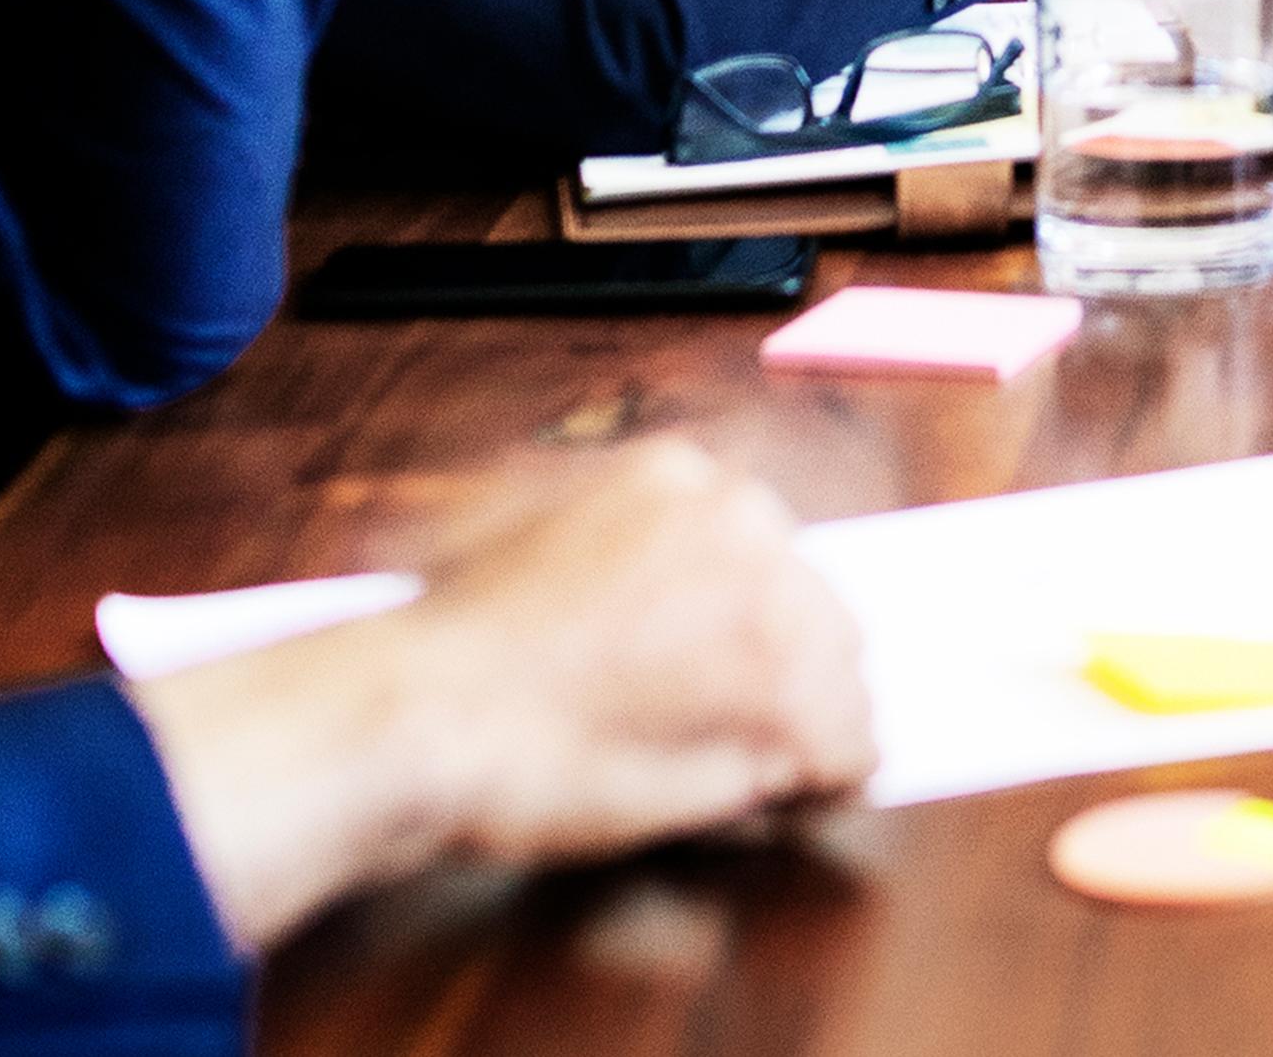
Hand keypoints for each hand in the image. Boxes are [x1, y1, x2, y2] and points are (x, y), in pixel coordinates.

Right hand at [126, 438, 874, 951]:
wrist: (421, 711)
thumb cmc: (445, 648)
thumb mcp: (518, 537)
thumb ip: (610, 549)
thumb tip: (661, 600)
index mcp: (679, 475)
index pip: (765, 553)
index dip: (746, 627)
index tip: (723, 671)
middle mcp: (741, 519)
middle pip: (818, 609)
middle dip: (787, 675)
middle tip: (734, 733)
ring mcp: (770, 602)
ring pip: (844, 677)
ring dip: (806, 728)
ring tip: (747, 771)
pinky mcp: (783, 695)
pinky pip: (851, 744)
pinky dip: (829, 780)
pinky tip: (786, 796)